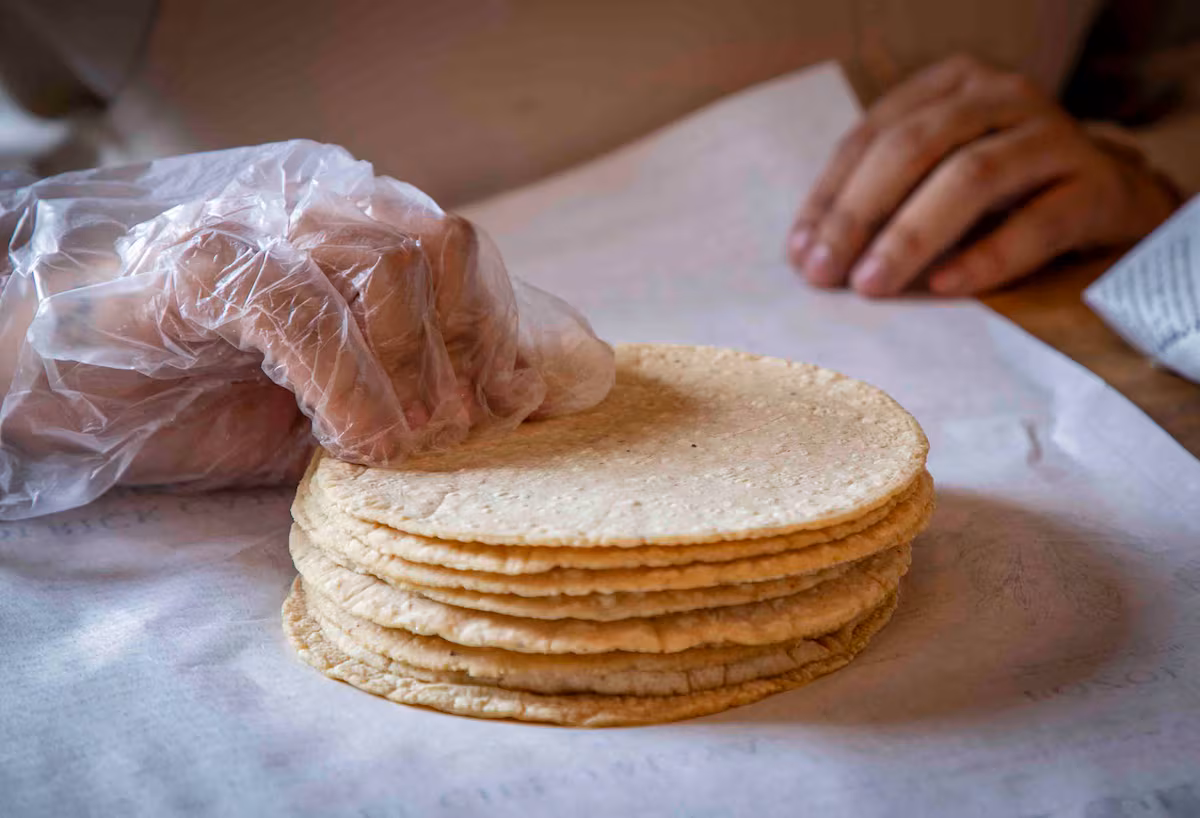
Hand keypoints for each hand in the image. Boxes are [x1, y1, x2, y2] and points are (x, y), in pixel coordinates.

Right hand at [0, 144, 613, 517]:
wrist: (69, 398)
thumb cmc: (212, 404)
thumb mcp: (344, 407)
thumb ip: (424, 390)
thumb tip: (523, 397)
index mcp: (355, 241)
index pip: (464, 252)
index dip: (500, 330)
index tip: (510, 406)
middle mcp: (313, 218)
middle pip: (438, 250)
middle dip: (462, 355)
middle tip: (448, 438)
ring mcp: (256, 232)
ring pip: (380, 269)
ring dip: (408, 375)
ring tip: (393, 448)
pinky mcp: (201, 267)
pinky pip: (299, 309)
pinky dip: (345, 385)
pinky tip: (348, 443)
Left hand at [787, 55, 1180, 296]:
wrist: (1111, 197)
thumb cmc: (1003, 191)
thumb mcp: (937, 174)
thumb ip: (883, 196)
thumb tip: (809, 253)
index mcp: (953, 85)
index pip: (874, 135)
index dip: (830, 196)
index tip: (800, 252)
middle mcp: (1004, 96)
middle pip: (915, 147)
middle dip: (858, 214)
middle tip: (824, 273)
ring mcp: (1055, 136)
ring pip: (972, 177)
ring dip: (911, 235)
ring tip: (870, 284)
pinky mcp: (1097, 187)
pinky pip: (1036, 223)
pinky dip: (985, 258)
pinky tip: (942, 286)